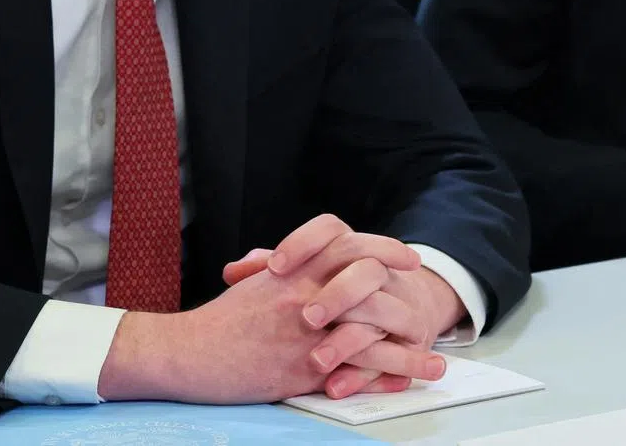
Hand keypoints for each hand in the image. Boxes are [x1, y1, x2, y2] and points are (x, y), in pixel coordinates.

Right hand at [97, 215, 448, 403]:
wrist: (189, 352)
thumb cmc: (221, 320)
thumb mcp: (257, 283)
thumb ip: (287, 269)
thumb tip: (303, 260)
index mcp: (294, 268)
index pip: (345, 241)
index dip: (379, 245)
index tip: (403, 255)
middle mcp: (305, 291)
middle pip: (364, 273)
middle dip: (399, 278)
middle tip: (423, 286)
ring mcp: (307, 329)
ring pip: (368, 330)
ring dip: (407, 348)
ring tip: (436, 362)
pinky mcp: (302, 366)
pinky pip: (351, 370)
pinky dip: (380, 379)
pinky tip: (402, 385)